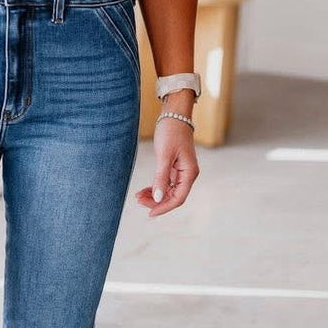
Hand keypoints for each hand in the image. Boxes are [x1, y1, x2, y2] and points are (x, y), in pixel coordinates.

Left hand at [134, 90, 199, 217]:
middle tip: (138, 200)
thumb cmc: (171, 132)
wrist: (174, 115)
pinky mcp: (174, 168)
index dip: (164, 207)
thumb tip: (158, 198)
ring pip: (168, 192)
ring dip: (154, 196)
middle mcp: (187, 175)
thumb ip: (161, 178)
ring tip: (138, 196)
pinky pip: (165, 184)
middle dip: (156, 201)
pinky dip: (155, 188)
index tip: (149, 213)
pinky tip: (144, 190)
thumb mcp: (164, 156)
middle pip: (172, 197)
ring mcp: (181, 172)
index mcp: (189, 173)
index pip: (178, 198)